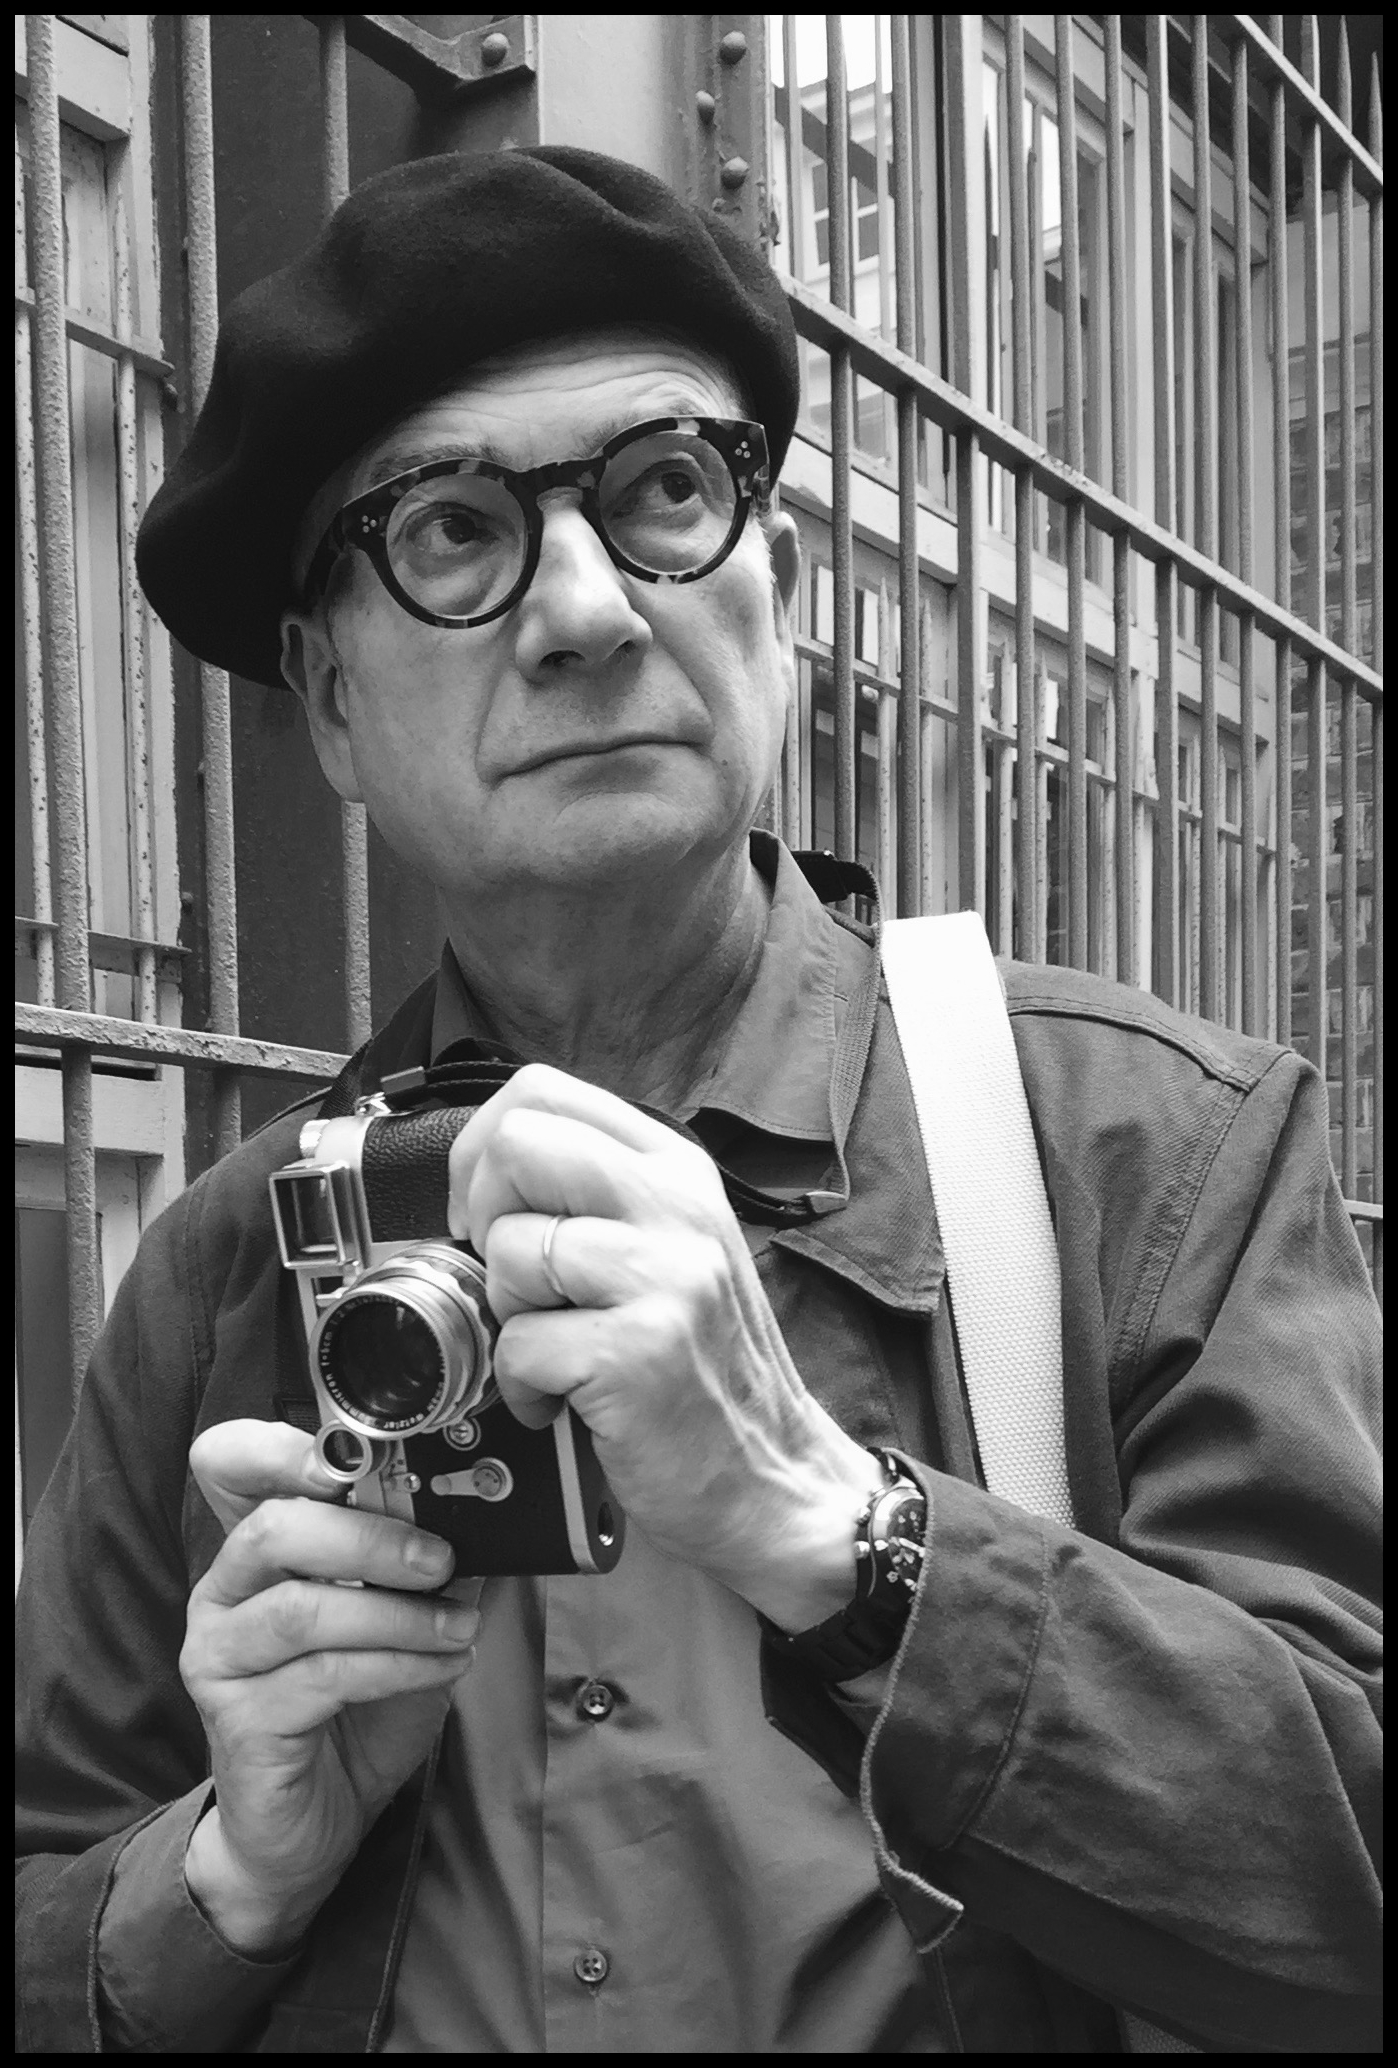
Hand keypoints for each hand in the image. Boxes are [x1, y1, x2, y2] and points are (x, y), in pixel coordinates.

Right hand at [179, 1419, 478, 1954]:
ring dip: (400, 1615)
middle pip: (277, 1527)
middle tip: (443, 1560)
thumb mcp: (404, 1616)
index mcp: (257, 1546)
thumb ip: (426, 1560)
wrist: (313, 1822)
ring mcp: (219, 1655)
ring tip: (460, 1629)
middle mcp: (222, 1590)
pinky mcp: (237, 1718)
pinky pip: (324, 1676)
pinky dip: (398, 1665)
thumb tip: (484, 1510)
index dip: (278, 1446)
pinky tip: (442, 1669)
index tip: (354, 1458)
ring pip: (305, 1608)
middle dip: (373, 1536)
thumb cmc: (357, 1705)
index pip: (229, 1462)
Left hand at [447, 1065, 883, 1629]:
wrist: (775, 1481)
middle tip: (513, 1278)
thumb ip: (598, 1195)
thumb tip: (483, 1166)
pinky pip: (517, 1343)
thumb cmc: (706, 1371)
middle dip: (482, 1216)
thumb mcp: (671, 1249)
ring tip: (558, 1348)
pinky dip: (522, 1386)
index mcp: (676, 1170)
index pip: (542, 1092)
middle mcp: (677, 1208)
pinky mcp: (639, 1351)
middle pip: (516, 1144)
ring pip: (509, 1248)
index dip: (480, 1148)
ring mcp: (665, 1276)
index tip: (483, 1208)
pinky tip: (566, 1398)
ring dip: (507, 1315)